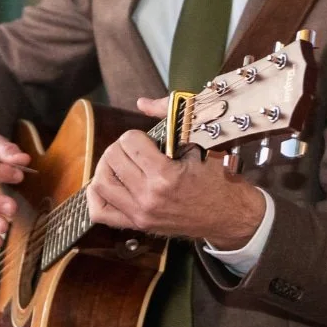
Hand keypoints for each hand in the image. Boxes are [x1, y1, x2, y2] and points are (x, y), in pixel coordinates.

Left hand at [86, 97, 265, 248]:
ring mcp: (140, 214)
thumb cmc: (217, 178)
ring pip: (100, 183)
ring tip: (121, 163)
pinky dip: (97, 196)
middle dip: (121, 147)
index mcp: (165, 175)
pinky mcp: (138, 225)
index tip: (148, 140)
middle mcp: (148, 197)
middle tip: (134, 149)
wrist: (229, 215)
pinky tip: (109, 183)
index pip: (129, 142)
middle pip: (112, 158)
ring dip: (106, 167)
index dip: (136, 135)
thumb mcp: (199, 145)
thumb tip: (142, 102)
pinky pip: (101, 212)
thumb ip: (170, 120)